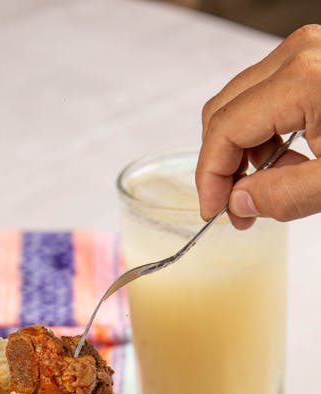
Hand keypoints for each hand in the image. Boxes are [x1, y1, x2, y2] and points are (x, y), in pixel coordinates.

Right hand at [196, 25, 320, 228]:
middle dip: (223, 164)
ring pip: (242, 104)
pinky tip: (290, 162)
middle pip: (223, 111)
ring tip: (272, 186)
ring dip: (244, 152)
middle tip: (237, 207)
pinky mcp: (315, 60)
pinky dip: (266, 135)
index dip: (210, 177)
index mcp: (302, 80)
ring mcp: (306, 53)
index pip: (224, 130)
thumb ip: (283, 197)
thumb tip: (239, 203)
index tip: (214, 212)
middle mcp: (297, 55)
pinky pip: (267, 98)